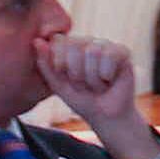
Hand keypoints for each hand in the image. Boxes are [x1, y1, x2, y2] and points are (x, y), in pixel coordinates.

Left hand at [36, 28, 155, 158]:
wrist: (105, 117)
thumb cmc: (81, 100)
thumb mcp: (58, 85)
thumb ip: (45, 64)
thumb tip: (36, 41)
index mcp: (70, 46)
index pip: (59, 41)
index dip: (61, 64)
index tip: (67, 79)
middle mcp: (87, 41)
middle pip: (75, 45)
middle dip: (77, 73)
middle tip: (84, 84)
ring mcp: (105, 45)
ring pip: (93, 52)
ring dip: (92, 78)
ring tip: (98, 85)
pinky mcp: (122, 51)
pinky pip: (110, 55)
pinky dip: (106, 74)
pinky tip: (110, 80)